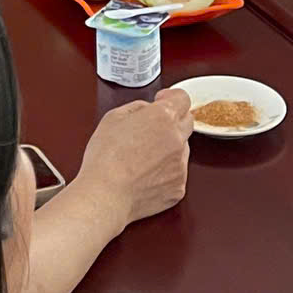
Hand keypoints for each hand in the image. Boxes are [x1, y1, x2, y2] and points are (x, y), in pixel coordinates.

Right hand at [74, 88, 193, 228]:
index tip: (162, 102)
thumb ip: (137, 107)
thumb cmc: (105, 158)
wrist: (105, 194)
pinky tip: (146, 174)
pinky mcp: (178, 187)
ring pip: (182, 148)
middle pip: (187, 122)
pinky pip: (177, 172)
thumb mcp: (114, 117)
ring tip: (143, 157)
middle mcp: (177, 140)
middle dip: (173, 121)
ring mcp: (180, 165)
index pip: (182, 99)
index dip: (171, 97)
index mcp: (163, 118)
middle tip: (152, 129)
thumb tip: (147, 110)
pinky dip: (166, 171)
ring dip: (170, 146)